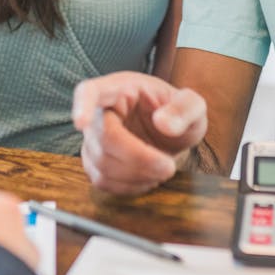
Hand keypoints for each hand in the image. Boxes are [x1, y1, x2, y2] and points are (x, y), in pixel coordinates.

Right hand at [73, 71, 206, 194]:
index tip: (80, 122)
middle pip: (103, 138)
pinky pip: (102, 180)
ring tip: (161, 170)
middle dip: (138, 159)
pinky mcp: (96, 162)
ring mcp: (94, 138)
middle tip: (168, 167)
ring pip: (101, 163)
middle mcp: (101, 112)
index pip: (89, 92)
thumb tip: (163, 123)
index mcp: (119, 88)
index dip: (81, 106)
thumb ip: (184, 109)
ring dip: (135, 175)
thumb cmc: (178, 114)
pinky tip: (147, 178)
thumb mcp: (193, 106)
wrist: (172, 133)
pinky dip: (128, 186)